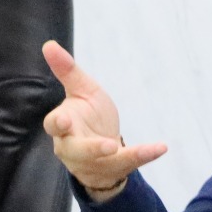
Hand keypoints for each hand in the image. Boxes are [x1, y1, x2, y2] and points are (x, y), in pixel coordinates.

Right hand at [41, 41, 166, 200]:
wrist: (103, 149)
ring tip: (118, 147)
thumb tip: (49, 44)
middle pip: (75, 150)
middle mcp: (73, 147)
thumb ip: (68, 71)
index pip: (54, 126)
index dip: (58, 125)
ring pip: (100, 161)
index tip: (64, 121)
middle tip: (106, 146)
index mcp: (63, 126)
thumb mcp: (81, 91)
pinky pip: (129, 161)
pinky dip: (145, 154)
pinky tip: (161, 147)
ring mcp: (93, 162)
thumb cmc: (86, 116)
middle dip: (89, 149)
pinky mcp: (114, 167)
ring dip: (111, 155)